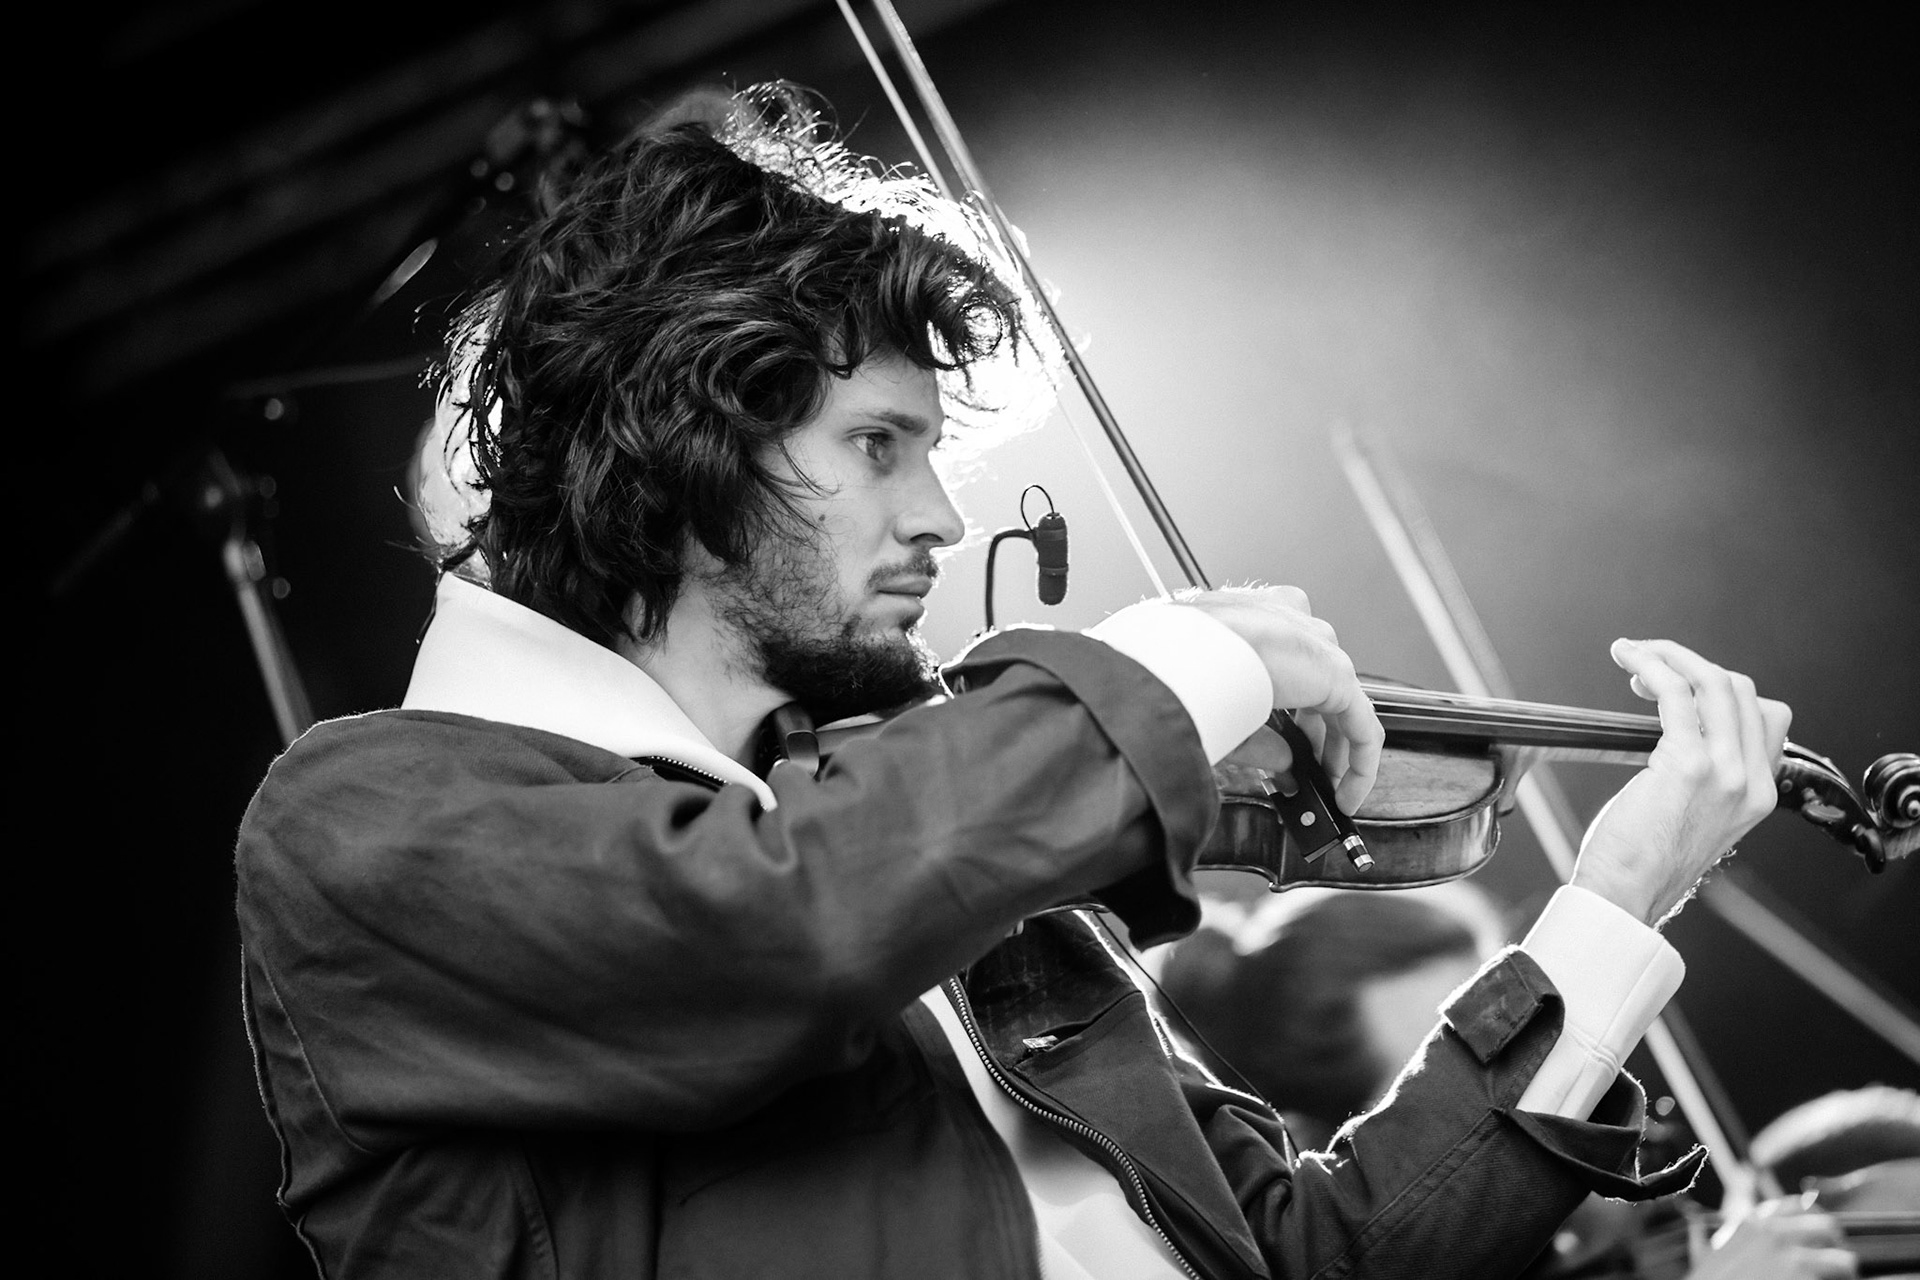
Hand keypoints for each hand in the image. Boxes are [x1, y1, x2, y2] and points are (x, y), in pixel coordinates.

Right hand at [1176, 586, 1382, 814]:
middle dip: (1315, 736)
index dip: (1290, 710)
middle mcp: (1293, 624)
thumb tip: (1282, 761)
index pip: (1287, 662)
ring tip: (1329, 789)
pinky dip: (1360, 765)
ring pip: (1344, 707)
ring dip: (1338, 753)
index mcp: (1257, 618)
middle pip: (1320, 687)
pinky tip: (1347, 794)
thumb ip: (1257, 737)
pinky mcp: (1338, 674)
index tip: (1283, 742)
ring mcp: (1318, 646)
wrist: (1186, 652)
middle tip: (1307, 771)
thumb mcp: (1218, 706)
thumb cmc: (1179, 663)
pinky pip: (1362, 726)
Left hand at [1570, 639, 1790, 926]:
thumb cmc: (1642, 860)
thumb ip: (1705, 778)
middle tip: (1646, 667)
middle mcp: (1752, 781)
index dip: (1720, 690)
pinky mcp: (1690, 765)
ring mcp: (1727, 772)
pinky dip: (1652, 666)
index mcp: (1758, 793)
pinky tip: (1629, 659)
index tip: (1676, 687)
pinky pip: (1677, 694)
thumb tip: (1677, 729)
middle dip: (1692, 665)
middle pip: (1742, 691)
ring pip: (1715, 683)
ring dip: (1670, 656)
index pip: (1765, 716)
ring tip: (1633, 654)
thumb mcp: (1695, 818)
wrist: (1626, 895)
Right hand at [1689, 1205, 1856, 1279]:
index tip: (1821, 1238)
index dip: (1815, 1220)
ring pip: (1844, 1261)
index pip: (1798, 1205)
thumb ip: (1715, 1239)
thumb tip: (1705, 1227)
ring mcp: (1793, 1258)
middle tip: (1836, 1269)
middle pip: (1828, 1227)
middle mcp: (1775, 1234)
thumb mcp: (1706, 1255)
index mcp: (1752, 1224)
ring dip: (1845, 1276)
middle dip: (1836, 1247)